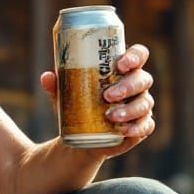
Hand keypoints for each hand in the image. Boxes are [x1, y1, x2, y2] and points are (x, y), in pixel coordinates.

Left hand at [40, 43, 155, 157]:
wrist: (81, 137)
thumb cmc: (77, 105)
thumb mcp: (64, 95)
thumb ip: (56, 85)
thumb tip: (46, 76)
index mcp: (122, 69)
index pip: (138, 55)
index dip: (135, 56)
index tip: (121, 64)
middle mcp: (136, 85)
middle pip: (143, 79)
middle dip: (128, 86)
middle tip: (108, 95)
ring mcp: (141, 105)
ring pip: (145, 103)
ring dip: (130, 109)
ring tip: (110, 116)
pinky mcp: (141, 126)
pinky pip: (146, 125)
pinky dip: (137, 128)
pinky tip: (124, 130)